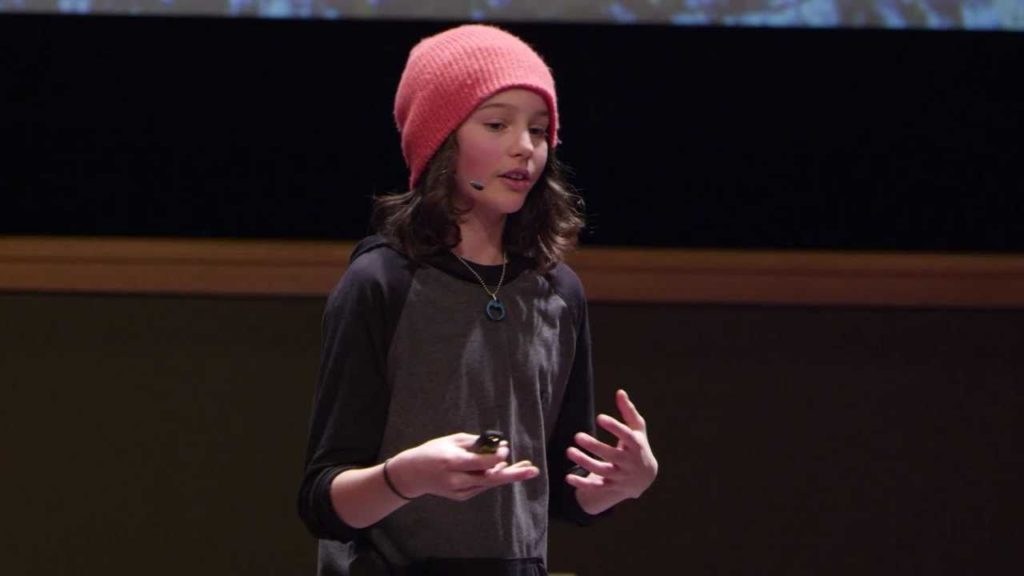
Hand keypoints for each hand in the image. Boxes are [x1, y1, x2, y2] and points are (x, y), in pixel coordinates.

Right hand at [390, 433, 539, 501]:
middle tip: (532, 471)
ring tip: (527, 468)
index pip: (482, 463)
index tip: (505, 448)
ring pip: (489, 483)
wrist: (412, 474)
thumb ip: (475, 443)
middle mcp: (458, 480)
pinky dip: (493, 477)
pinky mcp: (461, 496)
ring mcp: (460, 491)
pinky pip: (482, 485)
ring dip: (507, 474)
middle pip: (491, 478)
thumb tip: (498, 445)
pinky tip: (503, 468)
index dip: (497, 456)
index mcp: (453, 463)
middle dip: (513, 474)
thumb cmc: (433, 451)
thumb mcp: (452, 441)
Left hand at [566, 389, 657, 504]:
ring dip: (584, 462)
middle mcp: (628, 462)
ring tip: (569, 451)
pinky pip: (596, 487)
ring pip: (601, 471)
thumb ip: (628, 411)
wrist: (646, 477)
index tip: (599, 418)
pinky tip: (568, 478)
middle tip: (577, 436)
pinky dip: (582, 485)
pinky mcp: (610, 486)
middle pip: (611, 455)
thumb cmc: (638, 446)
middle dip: (594, 446)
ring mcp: (620, 476)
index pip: (625, 436)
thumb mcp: (637, 429)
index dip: (614, 427)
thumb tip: (620, 392)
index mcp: (636, 445)